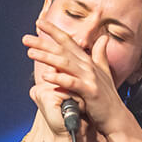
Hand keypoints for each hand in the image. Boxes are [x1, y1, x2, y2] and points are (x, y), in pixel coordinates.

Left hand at [24, 14, 126, 136]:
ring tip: (30, 53)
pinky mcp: (90, 91)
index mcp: (87, 61)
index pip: (68, 41)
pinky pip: (72, 83)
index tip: (39, 23)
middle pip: (62, 50)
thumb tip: (104, 38)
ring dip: (47, 57)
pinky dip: (59, 78)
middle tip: (25, 39)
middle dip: (43, 42)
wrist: (116, 117)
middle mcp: (88, 66)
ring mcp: (89, 78)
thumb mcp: (104, 72)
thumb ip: (100, 54)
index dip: (54, 31)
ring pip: (65, 63)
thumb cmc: (107, 97)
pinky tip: (45, 76)